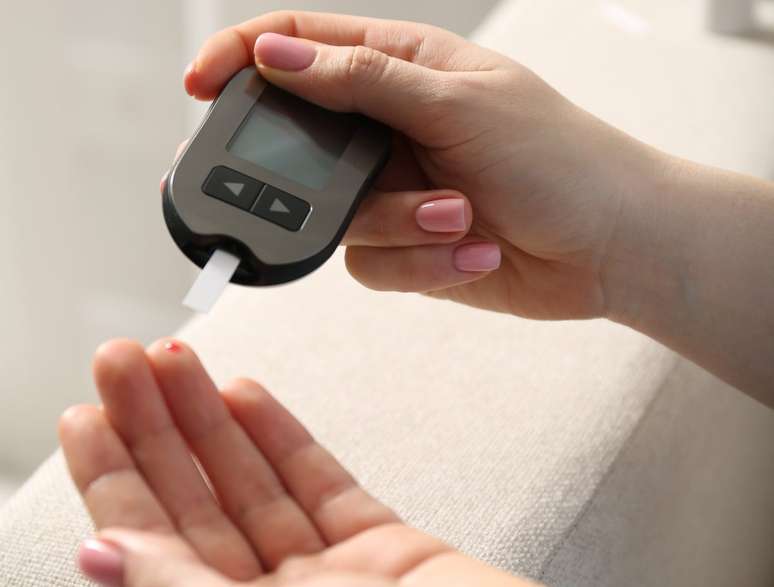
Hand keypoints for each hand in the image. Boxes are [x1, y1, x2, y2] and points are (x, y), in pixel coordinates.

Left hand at [60, 339, 539, 586]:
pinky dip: (286, 438)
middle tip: (125, 363)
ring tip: (181, 365)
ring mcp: (332, 582)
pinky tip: (253, 401)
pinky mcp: (388, 553)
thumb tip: (100, 558)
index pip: (151, 546)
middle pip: (196, 505)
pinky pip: (323, 486)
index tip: (87, 415)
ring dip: (214, 419)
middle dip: (157, 426)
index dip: (113, 477)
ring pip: (254, 484)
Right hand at [164, 11, 664, 319]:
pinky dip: (424, 262)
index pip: (302, 45)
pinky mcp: (409, 245)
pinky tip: (477, 250)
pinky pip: (375, 265)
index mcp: (404, 71)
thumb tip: (277, 54)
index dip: (244, 58)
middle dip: (333, 182)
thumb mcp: (460, 104)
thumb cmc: (560, 159)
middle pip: (308, 147)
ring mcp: (398, 190)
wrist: (609, 245)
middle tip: (398, 189)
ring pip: (342, 220)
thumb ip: (363, 82)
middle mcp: (392, 129)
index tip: (201, 86)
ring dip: (404, 228)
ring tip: (466, 219)